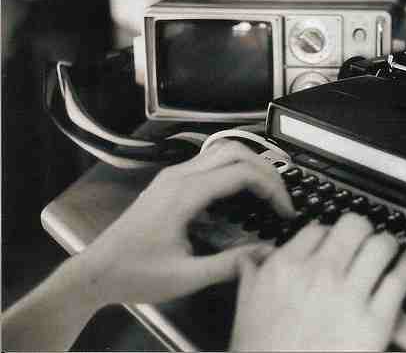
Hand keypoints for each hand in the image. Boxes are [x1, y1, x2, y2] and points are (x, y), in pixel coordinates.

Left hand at [72, 139, 294, 305]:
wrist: (97, 271)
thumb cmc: (138, 274)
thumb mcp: (187, 276)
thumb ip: (231, 264)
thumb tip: (268, 252)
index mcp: (184, 194)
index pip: (241, 172)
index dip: (272, 188)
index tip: (285, 210)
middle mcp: (179, 176)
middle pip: (234, 151)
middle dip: (266, 170)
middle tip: (281, 197)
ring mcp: (173, 176)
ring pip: (221, 151)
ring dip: (249, 165)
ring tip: (267, 191)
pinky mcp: (170, 183)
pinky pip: (208, 163)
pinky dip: (232, 170)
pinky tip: (239, 194)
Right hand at [231, 213, 405, 351]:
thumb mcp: (244, 310)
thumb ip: (250, 277)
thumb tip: (249, 259)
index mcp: (285, 268)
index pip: (316, 228)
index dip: (329, 232)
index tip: (335, 239)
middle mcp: (318, 274)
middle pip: (353, 226)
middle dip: (362, 228)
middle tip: (365, 237)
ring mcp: (348, 295)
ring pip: (380, 246)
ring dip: (388, 243)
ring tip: (391, 247)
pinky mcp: (375, 321)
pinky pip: (399, 279)